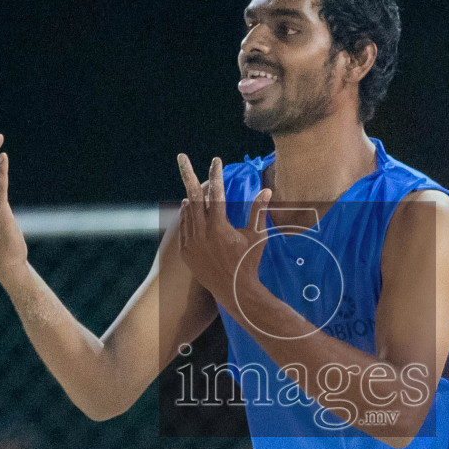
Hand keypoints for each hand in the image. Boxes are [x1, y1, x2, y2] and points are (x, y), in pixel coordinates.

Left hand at [176, 154, 272, 307]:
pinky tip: (188, 208)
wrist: (234, 291)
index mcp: (218, 226)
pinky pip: (183, 228)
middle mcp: (201, 232)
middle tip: (181, 157)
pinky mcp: (186, 252)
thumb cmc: (249, 262)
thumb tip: (266, 190)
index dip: (216, 174)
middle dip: (187, 174)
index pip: (216, 192)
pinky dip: (186, 216)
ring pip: (187, 212)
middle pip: (192, 196)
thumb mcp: (257, 236)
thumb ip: (259, 211)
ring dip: (190, 197)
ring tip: (193, 187)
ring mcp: (190, 243)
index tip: (216, 160)